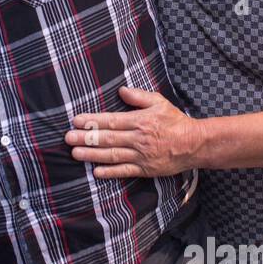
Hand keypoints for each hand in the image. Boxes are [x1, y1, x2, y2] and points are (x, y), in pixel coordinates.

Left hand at [63, 86, 201, 177]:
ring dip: (92, 154)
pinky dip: (110, 172)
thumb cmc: (175, 122)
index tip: (76, 121)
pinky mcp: (145, 169)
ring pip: (112, 155)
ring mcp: (141, 156)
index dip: (92, 121)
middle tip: (68, 138)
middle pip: (108, 138)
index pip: (111, 121)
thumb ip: (139, 96)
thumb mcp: (159, 102)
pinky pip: (125, 171)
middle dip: (86, 138)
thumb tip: (121, 90)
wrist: (194, 144)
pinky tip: (95, 172)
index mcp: (140, 121)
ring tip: (75, 153)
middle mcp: (138, 139)